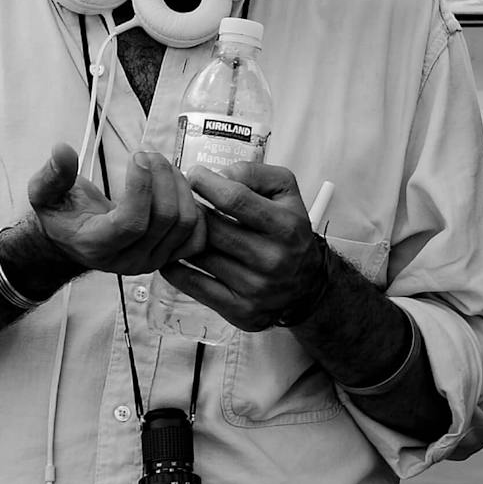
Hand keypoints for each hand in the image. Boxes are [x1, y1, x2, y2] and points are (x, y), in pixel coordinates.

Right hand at [26, 144, 205, 276]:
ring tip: (162, 165)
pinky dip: (196, 207)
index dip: (141, 186)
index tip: (137, 157)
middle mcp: (129, 260)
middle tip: (150, 155)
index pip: (132, 222)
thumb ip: (52, 174)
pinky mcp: (170, 256)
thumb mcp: (44, 194)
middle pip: (165, 219)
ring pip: (186, 224)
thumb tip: (62, 150)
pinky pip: (198, 236)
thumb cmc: (62, 215)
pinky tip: (178, 185)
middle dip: (163, 178)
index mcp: (98, 246)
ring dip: (180, 186)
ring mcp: (153, 261)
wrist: (74, 240)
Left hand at [169, 162, 328, 331]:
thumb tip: (217, 176)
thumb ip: (253, 173)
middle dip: (192, 210)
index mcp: (286, 225)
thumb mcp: (285, 191)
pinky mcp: (240, 310)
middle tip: (184, 202)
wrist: (307, 285)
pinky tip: (175, 253)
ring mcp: (256, 288)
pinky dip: (176, 268)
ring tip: (182, 227)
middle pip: (212, 228)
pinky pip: (194, 285)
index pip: (234, 198)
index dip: (207, 183)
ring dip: (184, 238)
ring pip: (200, 255)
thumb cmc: (288, 231)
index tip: (194, 175)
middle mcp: (273, 259)